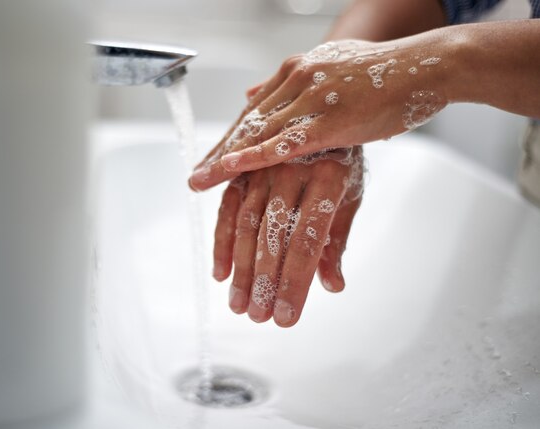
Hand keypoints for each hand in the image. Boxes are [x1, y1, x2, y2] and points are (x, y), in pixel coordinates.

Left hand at [190, 39, 446, 190]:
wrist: (425, 67)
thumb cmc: (384, 74)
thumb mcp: (330, 71)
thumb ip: (290, 84)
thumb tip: (251, 92)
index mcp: (296, 71)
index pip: (252, 110)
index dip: (229, 138)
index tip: (210, 159)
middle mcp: (296, 81)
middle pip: (247, 124)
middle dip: (218, 154)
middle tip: (195, 176)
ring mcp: (310, 100)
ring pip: (257, 134)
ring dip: (225, 161)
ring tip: (200, 182)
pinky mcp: (330, 121)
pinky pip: (284, 143)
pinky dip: (254, 157)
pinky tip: (230, 170)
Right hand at [212, 147, 363, 326]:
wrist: (324, 109)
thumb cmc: (342, 160)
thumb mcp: (348, 197)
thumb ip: (335, 242)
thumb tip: (332, 286)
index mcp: (329, 177)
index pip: (307, 240)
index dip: (294, 281)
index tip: (286, 317)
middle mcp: (293, 169)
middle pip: (273, 235)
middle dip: (264, 281)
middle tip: (258, 316)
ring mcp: (264, 165)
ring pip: (247, 224)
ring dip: (240, 269)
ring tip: (239, 305)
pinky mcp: (242, 166)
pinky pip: (228, 206)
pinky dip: (222, 241)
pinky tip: (221, 273)